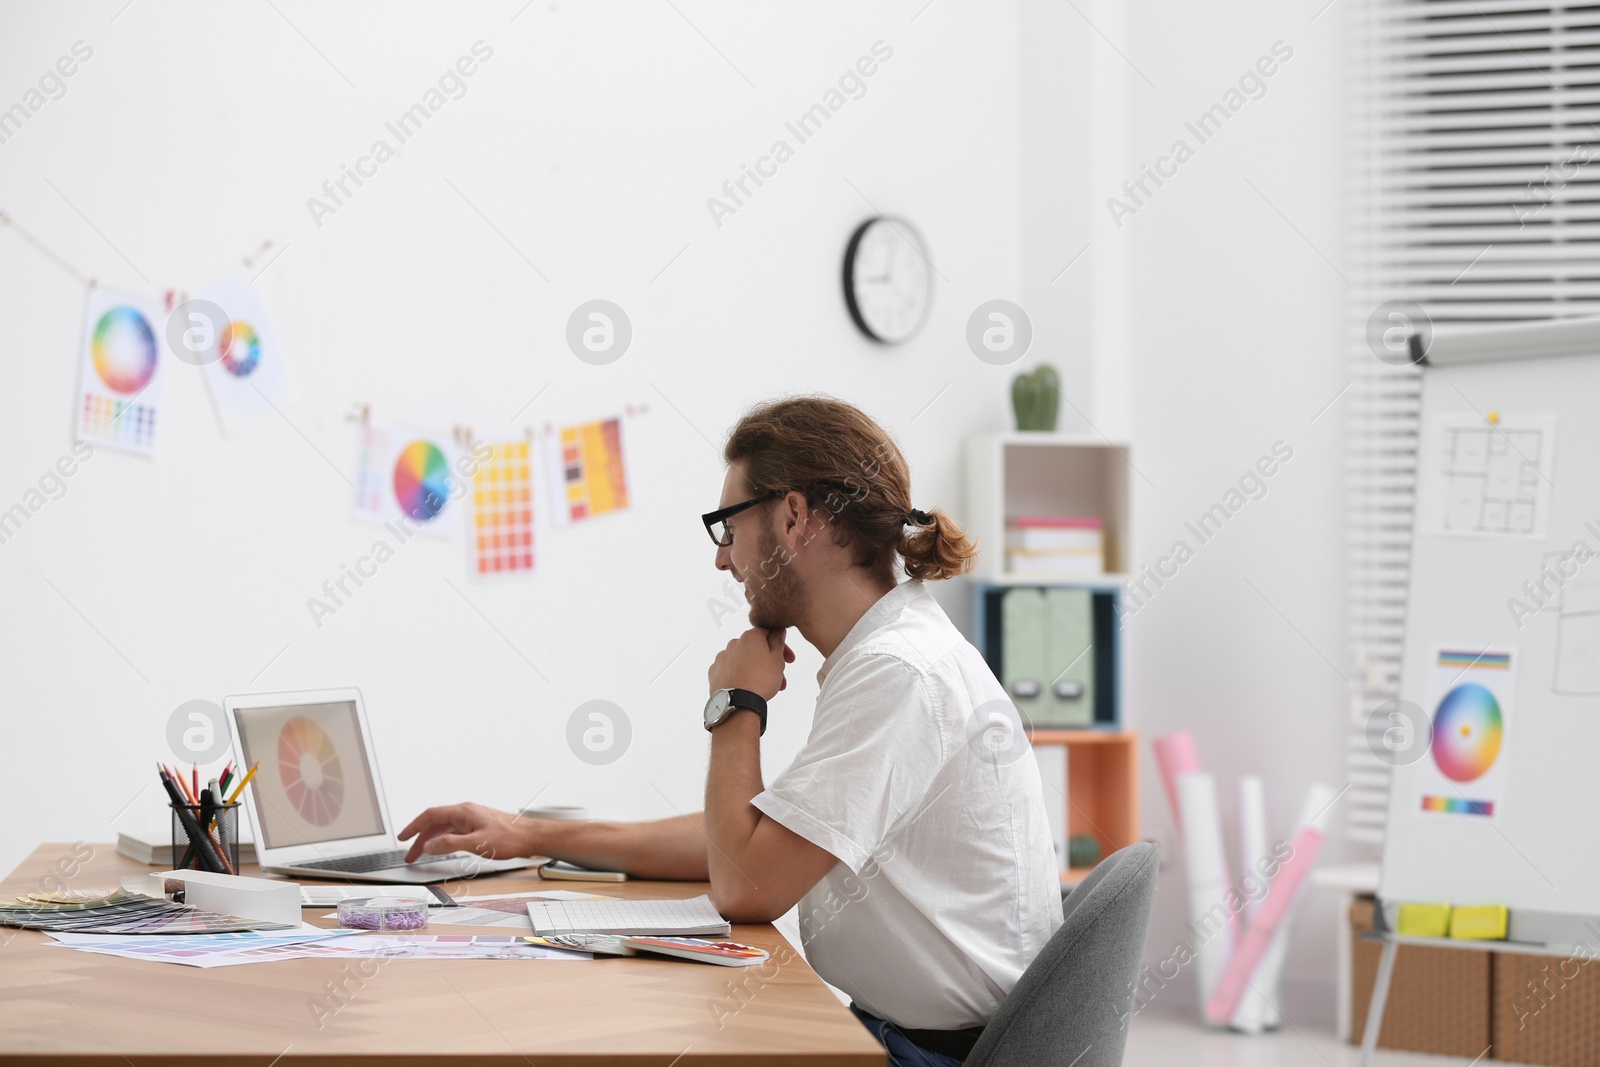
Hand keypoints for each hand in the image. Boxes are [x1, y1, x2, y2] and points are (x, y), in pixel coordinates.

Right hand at [398, 802, 531, 862]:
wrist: (530, 837)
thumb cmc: (510, 837)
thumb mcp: (477, 843)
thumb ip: (451, 844)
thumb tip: (429, 845)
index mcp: (464, 812)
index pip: (431, 815)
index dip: (414, 826)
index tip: (403, 837)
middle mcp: (466, 813)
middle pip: (435, 823)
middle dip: (419, 837)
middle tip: (409, 853)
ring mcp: (471, 819)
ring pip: (444, 828)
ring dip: (430, 840)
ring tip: (420, 855)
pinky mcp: (477, 827)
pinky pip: (453, 832)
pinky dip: (442, 840)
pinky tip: (440, 848)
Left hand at [709, 627, 793, 700]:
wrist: (737, 703)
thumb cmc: (759, 681)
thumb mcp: (777, 659)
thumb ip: (778, 640)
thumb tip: (778, 630)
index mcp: (750, 637)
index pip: (768, 633)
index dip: (780, 645)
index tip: (787, 658)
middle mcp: (734, 643)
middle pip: (756, 649)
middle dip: (769, 661)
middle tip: (780, 676)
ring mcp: (722, 657)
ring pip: (744, 660)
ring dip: (755, 669)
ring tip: (765, 686)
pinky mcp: (715, 671)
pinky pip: (731, 670)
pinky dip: (739, 675)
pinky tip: (747, 686)